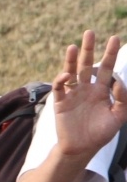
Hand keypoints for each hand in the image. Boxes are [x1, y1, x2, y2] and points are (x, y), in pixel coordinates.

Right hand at [51, 31, 126, 158]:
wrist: (82, 148)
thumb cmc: (101, 133)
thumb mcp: (119, 116)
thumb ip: (123, 98)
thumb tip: (117, 80)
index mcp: (101, 90)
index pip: (107, 68)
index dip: (110, 54)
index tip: (114, 38)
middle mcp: (86, 88)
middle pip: (88, 64)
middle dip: (89, 49)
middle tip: (90, 32)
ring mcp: (73, 94)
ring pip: (72, 72)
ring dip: (73, 59)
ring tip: (74, 46)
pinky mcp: (60, 102)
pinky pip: (60, 87)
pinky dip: (62, 79)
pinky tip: (67, 74)